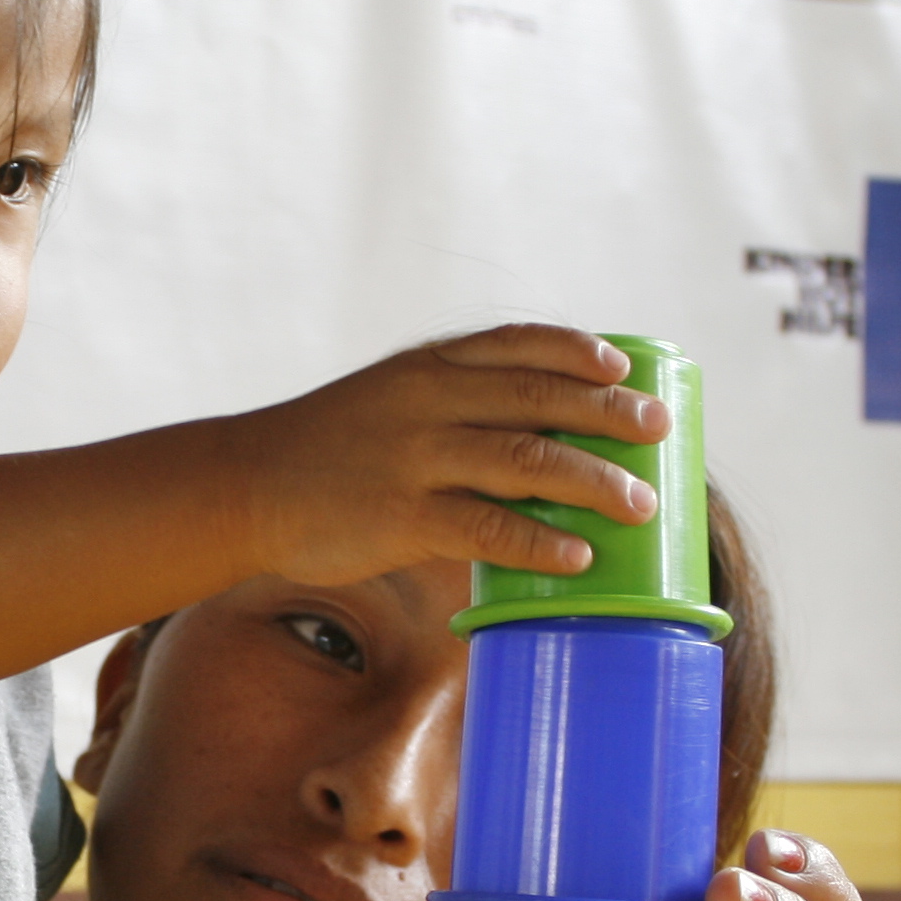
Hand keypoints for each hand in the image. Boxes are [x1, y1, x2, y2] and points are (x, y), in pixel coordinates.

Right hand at [231, 325, 671, 587]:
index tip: (621, 366)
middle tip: (656, 431)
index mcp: (426, 367)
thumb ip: (449, 408)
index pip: (516, 345)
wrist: (244, 486)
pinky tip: (576, 555)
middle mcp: (428, 402)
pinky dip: (540, 542)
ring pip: (528, 461)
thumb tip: (534, 448)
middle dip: (608, 414)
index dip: (576, 351)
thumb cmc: (325, 450)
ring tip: (639, 504)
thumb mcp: (385, 399)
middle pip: (540, 399)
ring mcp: (416, 459)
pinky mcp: (403, 517)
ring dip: (594, 482)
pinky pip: (488, 529)